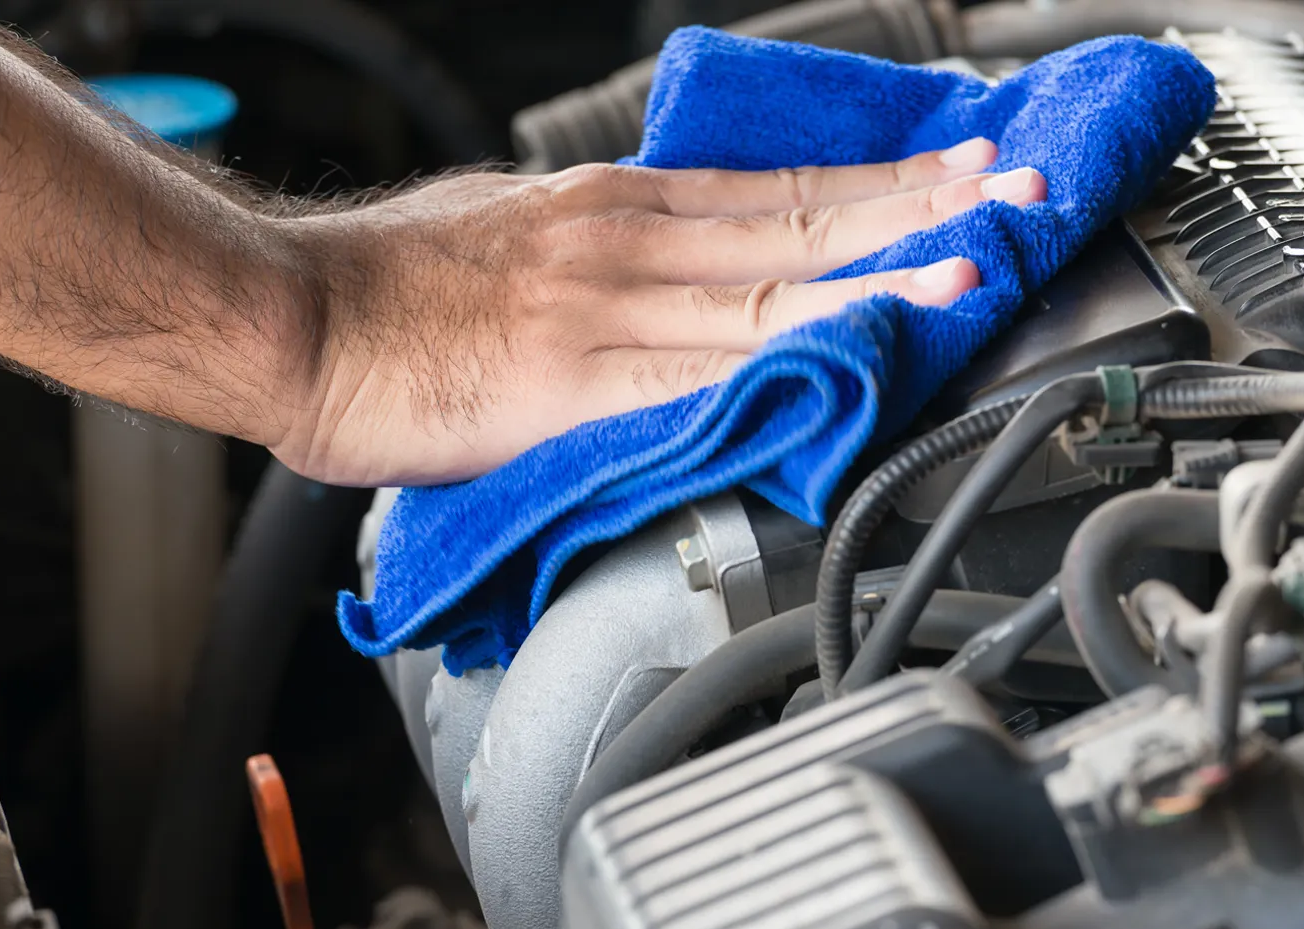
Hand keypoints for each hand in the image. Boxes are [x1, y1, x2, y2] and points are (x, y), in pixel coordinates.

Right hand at [272, 139, 1042, 485]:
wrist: (286, 319)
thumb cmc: (379, 288)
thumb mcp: (504, 234)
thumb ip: (591, 256)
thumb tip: (650, 273)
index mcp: (610, 207)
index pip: (774, 192)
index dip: (877, 186)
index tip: (959, 172)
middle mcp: (624, 240)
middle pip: (799, 220)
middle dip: (919, 206)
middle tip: (1017, 192)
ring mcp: (605, 308)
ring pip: (771, 286)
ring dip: (883, 273)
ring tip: (975, 261)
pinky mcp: (572, 382)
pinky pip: (703, 370)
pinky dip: (790, 355)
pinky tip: (853, 352)